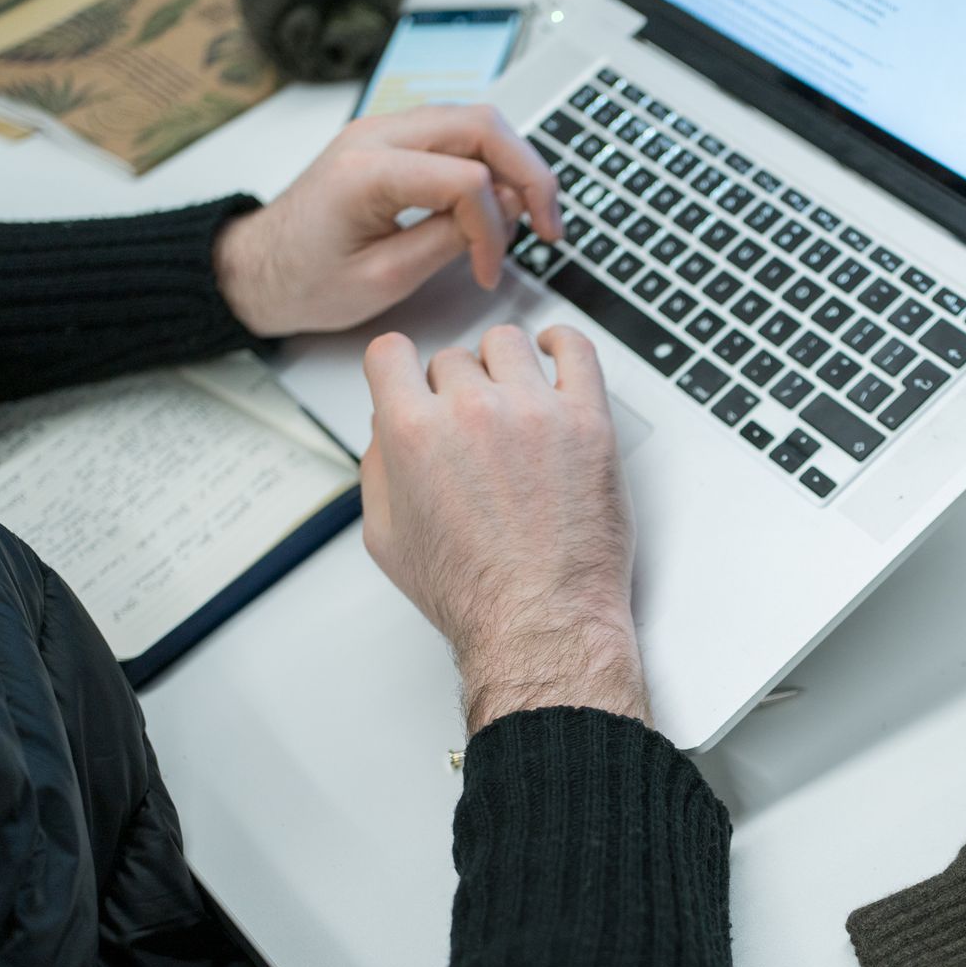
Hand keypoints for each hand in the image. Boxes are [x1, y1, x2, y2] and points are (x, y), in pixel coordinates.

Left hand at [214, 105, 561, 336]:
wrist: (259, 270)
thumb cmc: (305, 281)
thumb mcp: (384, 278)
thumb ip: (449, 240)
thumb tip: (505, 213)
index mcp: (366, 171)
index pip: (465, 178)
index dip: (493, 229)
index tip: (490, 271)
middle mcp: (376, 135)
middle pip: (483, 126)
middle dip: (529, 175)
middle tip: (550, 226)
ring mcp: (384, 131)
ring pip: (477, 122)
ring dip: (516, 166)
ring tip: (533, 216)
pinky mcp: (393, 142)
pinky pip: (458, 135)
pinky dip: (491, 164)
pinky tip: (502, 203)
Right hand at [360, 324, 648, 735]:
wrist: (541, 621)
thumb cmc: (472, 592)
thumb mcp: (386, 538)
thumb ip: (378, 468)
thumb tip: (386, 426)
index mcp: (414, 432)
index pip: (390, 354)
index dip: (399, 370)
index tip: (413, 380)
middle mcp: (472, 412)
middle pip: (453, 359)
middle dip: (456, 389)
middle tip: (473, 430)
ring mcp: (534, 411)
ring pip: (508, 345)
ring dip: (504, 368)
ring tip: (514, 402)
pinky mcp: (587, 420)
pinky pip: (576, 349)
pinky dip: (562, 345)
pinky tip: (556, 358)